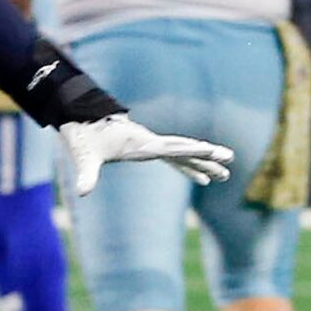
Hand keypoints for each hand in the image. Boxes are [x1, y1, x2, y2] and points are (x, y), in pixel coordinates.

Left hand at [55, 113, 233, 196]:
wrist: (79, 118)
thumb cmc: (82, 136)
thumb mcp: (83, 157)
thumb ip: (86, 175)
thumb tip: (82, 193)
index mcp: (139, 143)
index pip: (170, 147)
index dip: (190, 149)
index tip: (210, 149)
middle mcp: (149, 142)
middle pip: (183, 148)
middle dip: (207, 155)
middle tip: (230, 159)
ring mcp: (150, 144)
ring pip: (183, 154)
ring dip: (204, 163)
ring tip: (226, 174)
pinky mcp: (146, 149)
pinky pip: (174, 159)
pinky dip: (188, 168)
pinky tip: (202, 179)